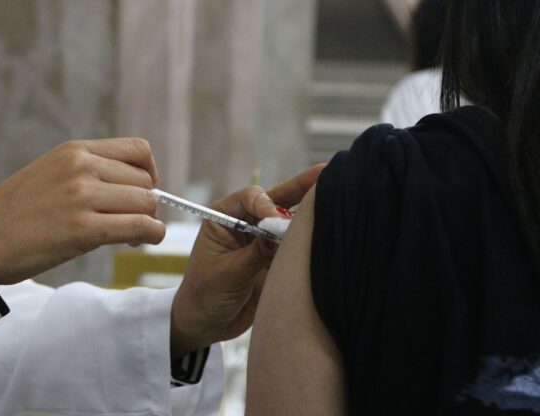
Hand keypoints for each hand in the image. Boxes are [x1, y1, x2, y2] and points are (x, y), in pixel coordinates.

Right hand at [0, 138, 165, 284]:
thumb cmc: (12, 215)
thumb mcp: (50, 174)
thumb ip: (87, 173)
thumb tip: (132, 189)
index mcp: (74, 150)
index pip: (137, 149)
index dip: (149, 172)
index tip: (142, 192)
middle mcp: (81, 166)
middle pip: (145, 180)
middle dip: (147, 203)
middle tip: (133, 224)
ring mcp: (82, 196)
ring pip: (146, 203)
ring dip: (148, 222)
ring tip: (131, 236)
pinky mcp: (84, 229)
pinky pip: (140, 226)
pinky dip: (151, 235)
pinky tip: (139, 243)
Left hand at [170, 164, 326, 356]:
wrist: (207, 326)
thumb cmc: (204, 296)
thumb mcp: (227, 274)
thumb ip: (255, 253)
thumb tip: (282, 231)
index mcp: (223, 218)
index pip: (249, 198)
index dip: (266, 203)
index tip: (278, 219)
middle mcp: (245, 224)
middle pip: (275, 200)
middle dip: (300, 188)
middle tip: (326, 172)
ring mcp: (262, 241)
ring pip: (289, 221)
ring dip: (310, 212)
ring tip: (338, 196)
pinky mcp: (276, 259)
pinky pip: (295, 245)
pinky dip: (311, 239)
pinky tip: (331, 227)